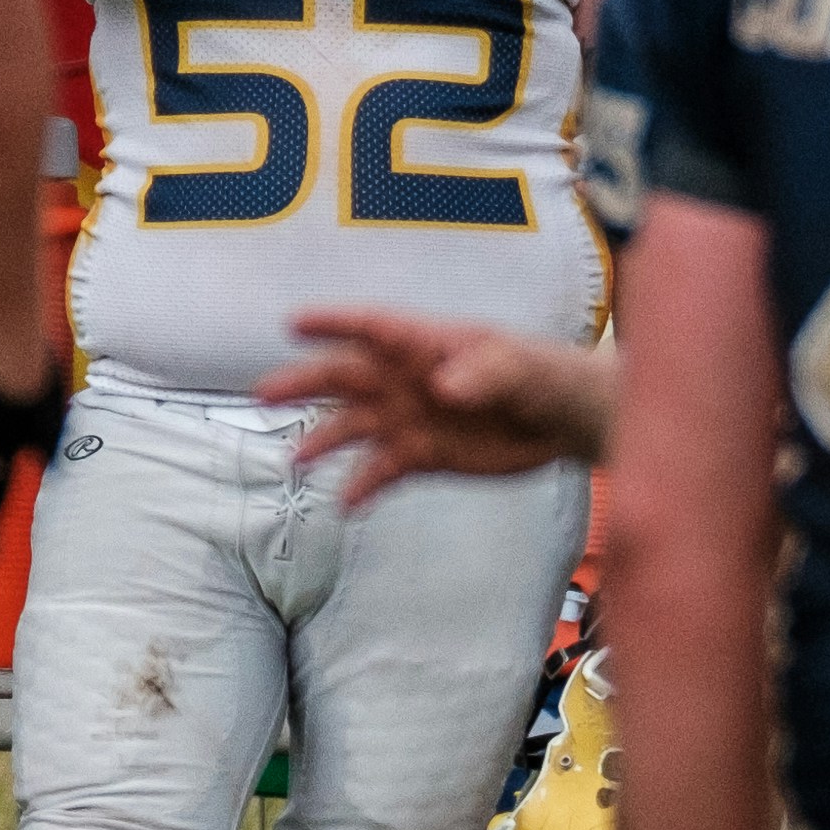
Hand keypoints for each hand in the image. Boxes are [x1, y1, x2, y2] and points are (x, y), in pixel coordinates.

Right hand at [268, 310, 618, 502]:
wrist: (564, 422)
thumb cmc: (544, 376)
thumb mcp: (523, 369)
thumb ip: (486, 374)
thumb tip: (443, 388)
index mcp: (427, 345)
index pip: (373, 328)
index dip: (334, 324)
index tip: (294, 324)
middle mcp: (405, 379)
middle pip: (344, 377)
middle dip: (304, 383)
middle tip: (265, 394)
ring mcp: (407, 418)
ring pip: (351, 427)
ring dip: (323, 441)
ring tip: (299, 459)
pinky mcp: (418, 457)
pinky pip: (379, 472)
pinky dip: (360, 488)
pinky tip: (346, 505)